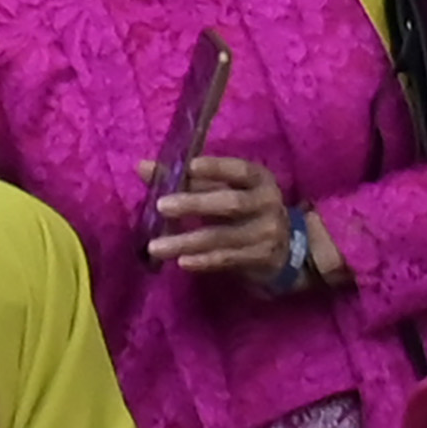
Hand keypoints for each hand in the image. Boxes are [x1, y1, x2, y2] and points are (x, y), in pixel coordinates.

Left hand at [150, 150, 298, 279]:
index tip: (189, 165)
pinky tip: (181, 262)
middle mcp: (266, 203)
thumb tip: (142, 167)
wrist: (285, 247)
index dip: (216, 167)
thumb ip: (188, 180)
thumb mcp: (224, 190)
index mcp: (258, 180)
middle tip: (161, 205)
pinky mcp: (260, 257)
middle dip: (194, 203)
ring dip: (186, 241)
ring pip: (222, 236)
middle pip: (230, 203)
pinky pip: (227, 259)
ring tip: (154, 247)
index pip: (239, 170)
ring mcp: (265, 232)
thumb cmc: (244, 211)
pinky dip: (203, 261)